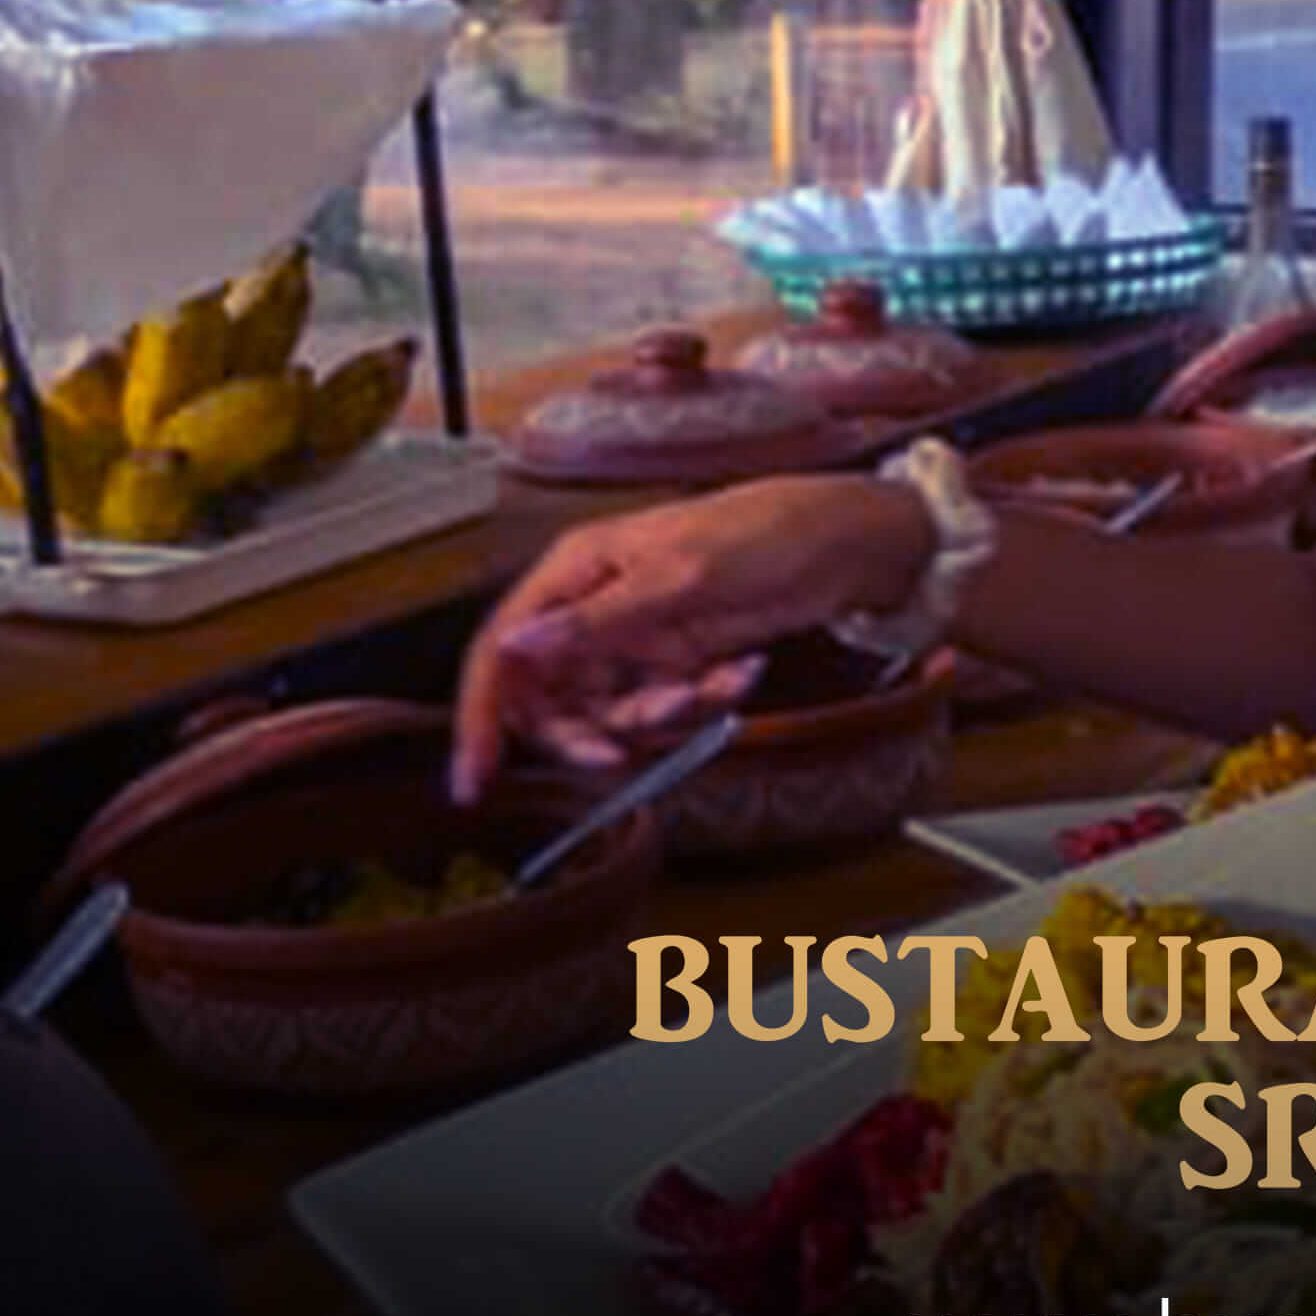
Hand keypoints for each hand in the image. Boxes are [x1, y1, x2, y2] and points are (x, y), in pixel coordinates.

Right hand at [446, 478, 925, 802]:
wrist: (842, 544)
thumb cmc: (760, 535)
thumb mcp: (677, 578)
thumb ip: (595, 620)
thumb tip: (514, 646)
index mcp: (576, 571)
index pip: (501, 651)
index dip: (481, 716)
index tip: (472, 780)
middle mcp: (594, 608)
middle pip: (551, 699)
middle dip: (591, 730)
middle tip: (632, 742)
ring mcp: (635, 640)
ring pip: (613, 714)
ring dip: (665, 713)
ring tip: (720, 679)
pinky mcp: (676, 663)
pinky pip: (665, 709)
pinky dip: (705, 700)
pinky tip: (744, 668)